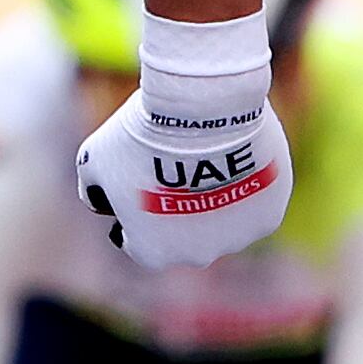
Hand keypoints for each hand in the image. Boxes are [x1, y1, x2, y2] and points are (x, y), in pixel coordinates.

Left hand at [76, 31, 292, 265]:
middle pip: (183, 236)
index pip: (138, 243)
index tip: (137, 187)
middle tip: (173, 169)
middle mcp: (196, 256)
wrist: (199, 107)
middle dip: (175, 209)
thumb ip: (94, 190)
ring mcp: (236, 238)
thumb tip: (101, 202)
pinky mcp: (268, 216)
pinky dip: (244, 187)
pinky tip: (233, 157)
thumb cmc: (141, 135)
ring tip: (205, 158)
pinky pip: (252, 205)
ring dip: (213, 200)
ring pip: (222, 223)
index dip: (134, 214)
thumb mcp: (96, 160)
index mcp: (152, 253)